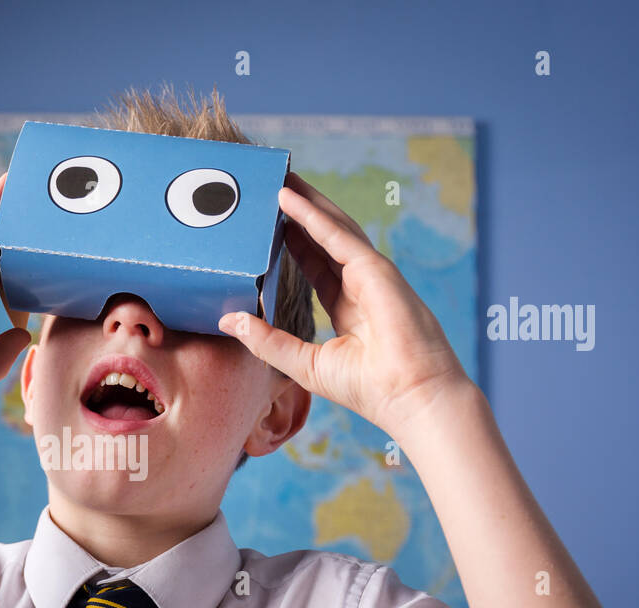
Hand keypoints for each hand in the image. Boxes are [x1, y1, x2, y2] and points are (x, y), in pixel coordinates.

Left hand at [218, 171, 471, 440]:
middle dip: (298, 212)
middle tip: (270, 187)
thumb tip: (228, 320)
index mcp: (347, 307)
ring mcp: (370, 274)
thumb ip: (266, 340)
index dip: (293, 240)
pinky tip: (288, 200)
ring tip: (277, 179)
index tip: (269, 222)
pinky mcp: (375, 269)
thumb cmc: (368, 388)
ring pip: (332, 227)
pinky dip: (312, 215)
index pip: (315, 264)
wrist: (411, 397)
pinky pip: (337, 236)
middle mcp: (360, 284)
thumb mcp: (303, 363)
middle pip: (324, 237)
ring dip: (304, 202)